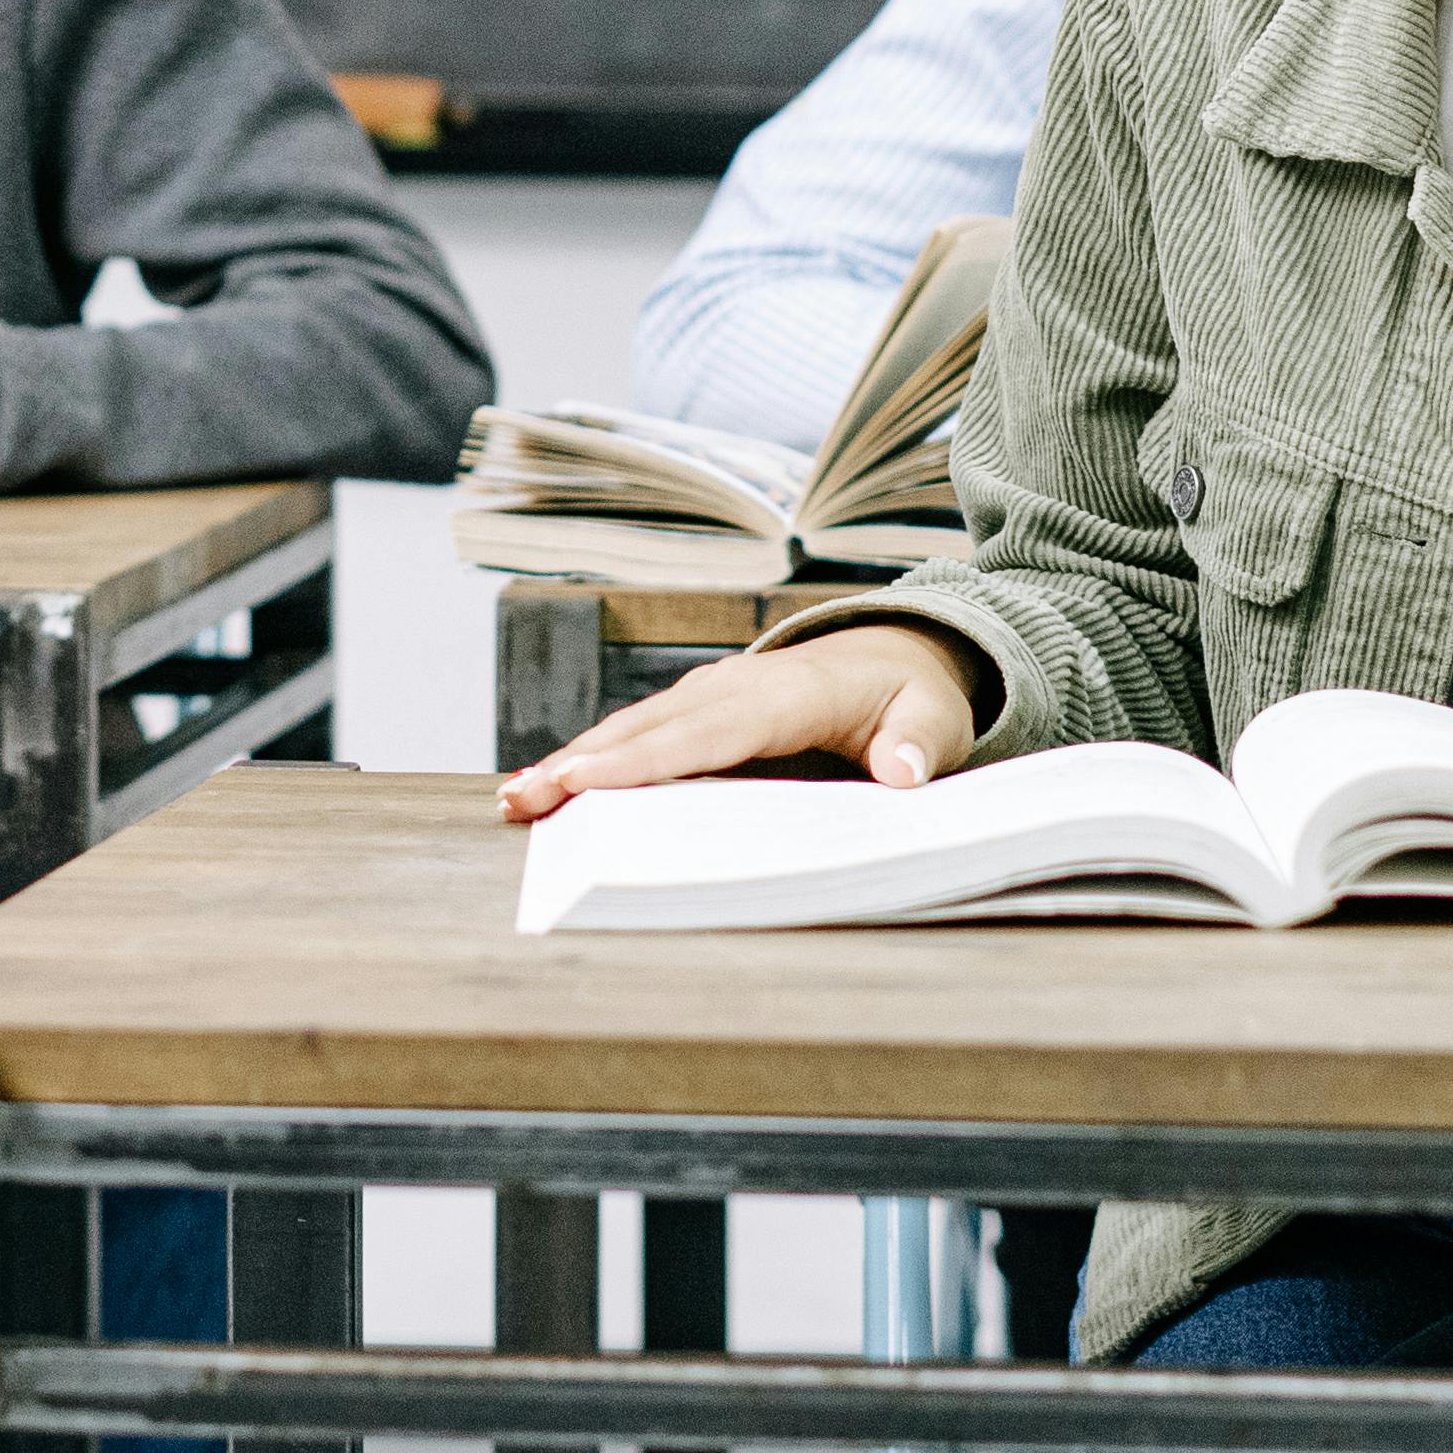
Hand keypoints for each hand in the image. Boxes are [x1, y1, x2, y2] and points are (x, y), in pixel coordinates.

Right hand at [496, 624, 984, 819]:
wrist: (898, 652)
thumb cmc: (914, 696)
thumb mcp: (936, 718)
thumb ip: (920, 743)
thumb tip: (899, 773)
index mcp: (789, 693)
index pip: (710, 732)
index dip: (647, 757)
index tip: (590, 778)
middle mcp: (737, 686)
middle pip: (651, 729)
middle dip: (585, 764)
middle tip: (524, 800)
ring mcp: (712, 693)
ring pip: (634, 729)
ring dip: (575, 762)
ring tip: (516, 800)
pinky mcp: (699, 709)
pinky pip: (641, 735)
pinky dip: (593, 759)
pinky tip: (549, 786)